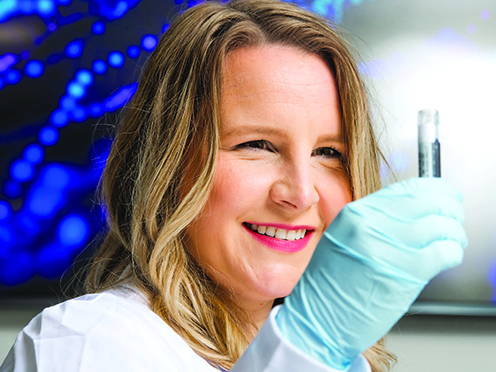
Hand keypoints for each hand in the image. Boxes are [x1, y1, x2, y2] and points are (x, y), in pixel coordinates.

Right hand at [275, 178, 467, 369]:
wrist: (318, 319)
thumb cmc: (330, 286)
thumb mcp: (343, 239)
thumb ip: (375, 222)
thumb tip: (414, 211)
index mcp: (355, 214)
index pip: (406, 188)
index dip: (434, 189)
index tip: (445, 194)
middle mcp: (370, 225)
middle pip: (428, 201)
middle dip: (450, 208)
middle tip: (454, 215)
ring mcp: (387, 247)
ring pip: (441, 225)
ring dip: (455, 232)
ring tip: (453, 240)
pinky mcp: (405, 273)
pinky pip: (444, 252)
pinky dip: (454, 252)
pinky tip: (449, 256)